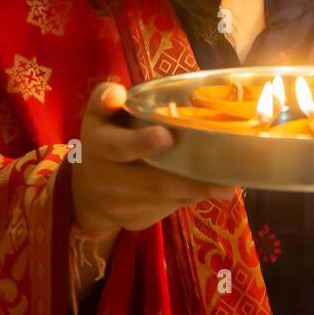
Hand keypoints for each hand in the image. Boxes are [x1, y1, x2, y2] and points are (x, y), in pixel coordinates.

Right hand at [70, 82, 237, 232]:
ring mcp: (122, 206)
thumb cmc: (104, 139)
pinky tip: (209, 188)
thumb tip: (117, 94)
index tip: (166, 136)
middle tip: (222, 182)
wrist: (87, 192)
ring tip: (226, 186)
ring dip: (196, 192)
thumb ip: (108, 98)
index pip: (116, 146)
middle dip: (187, 182)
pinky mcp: (138, 220)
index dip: (139, 142)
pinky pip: (168, 209)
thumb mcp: (99, 116)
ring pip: (166, 200)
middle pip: (151, 183)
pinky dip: (190, 198)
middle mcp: (108, 179)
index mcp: (98, 145)